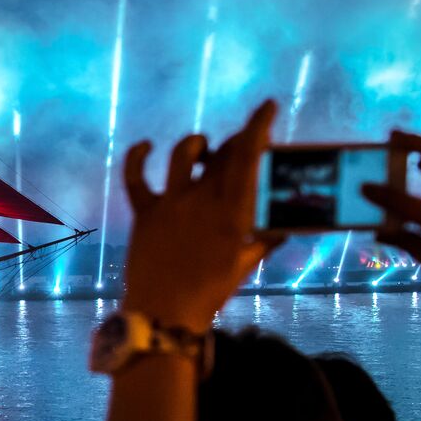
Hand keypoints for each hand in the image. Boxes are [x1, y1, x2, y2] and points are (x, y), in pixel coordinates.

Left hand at [122, 101, 282, 332]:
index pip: (248, 156)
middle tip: (245, 146)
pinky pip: (135, 177)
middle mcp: (202, 200)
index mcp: (232, 211)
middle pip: (221, 155)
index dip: (257, 126)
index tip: (267, 107)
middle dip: (236, 143)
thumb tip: (285, 224)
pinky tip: (146, 146)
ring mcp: (171, 204)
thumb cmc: (209, 292)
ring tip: (203, 148)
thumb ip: (265, 239)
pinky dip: (137, 157)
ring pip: (182, 155)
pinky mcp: (144, 213)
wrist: (165, 313)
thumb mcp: (245, 264)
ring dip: (196, 145)